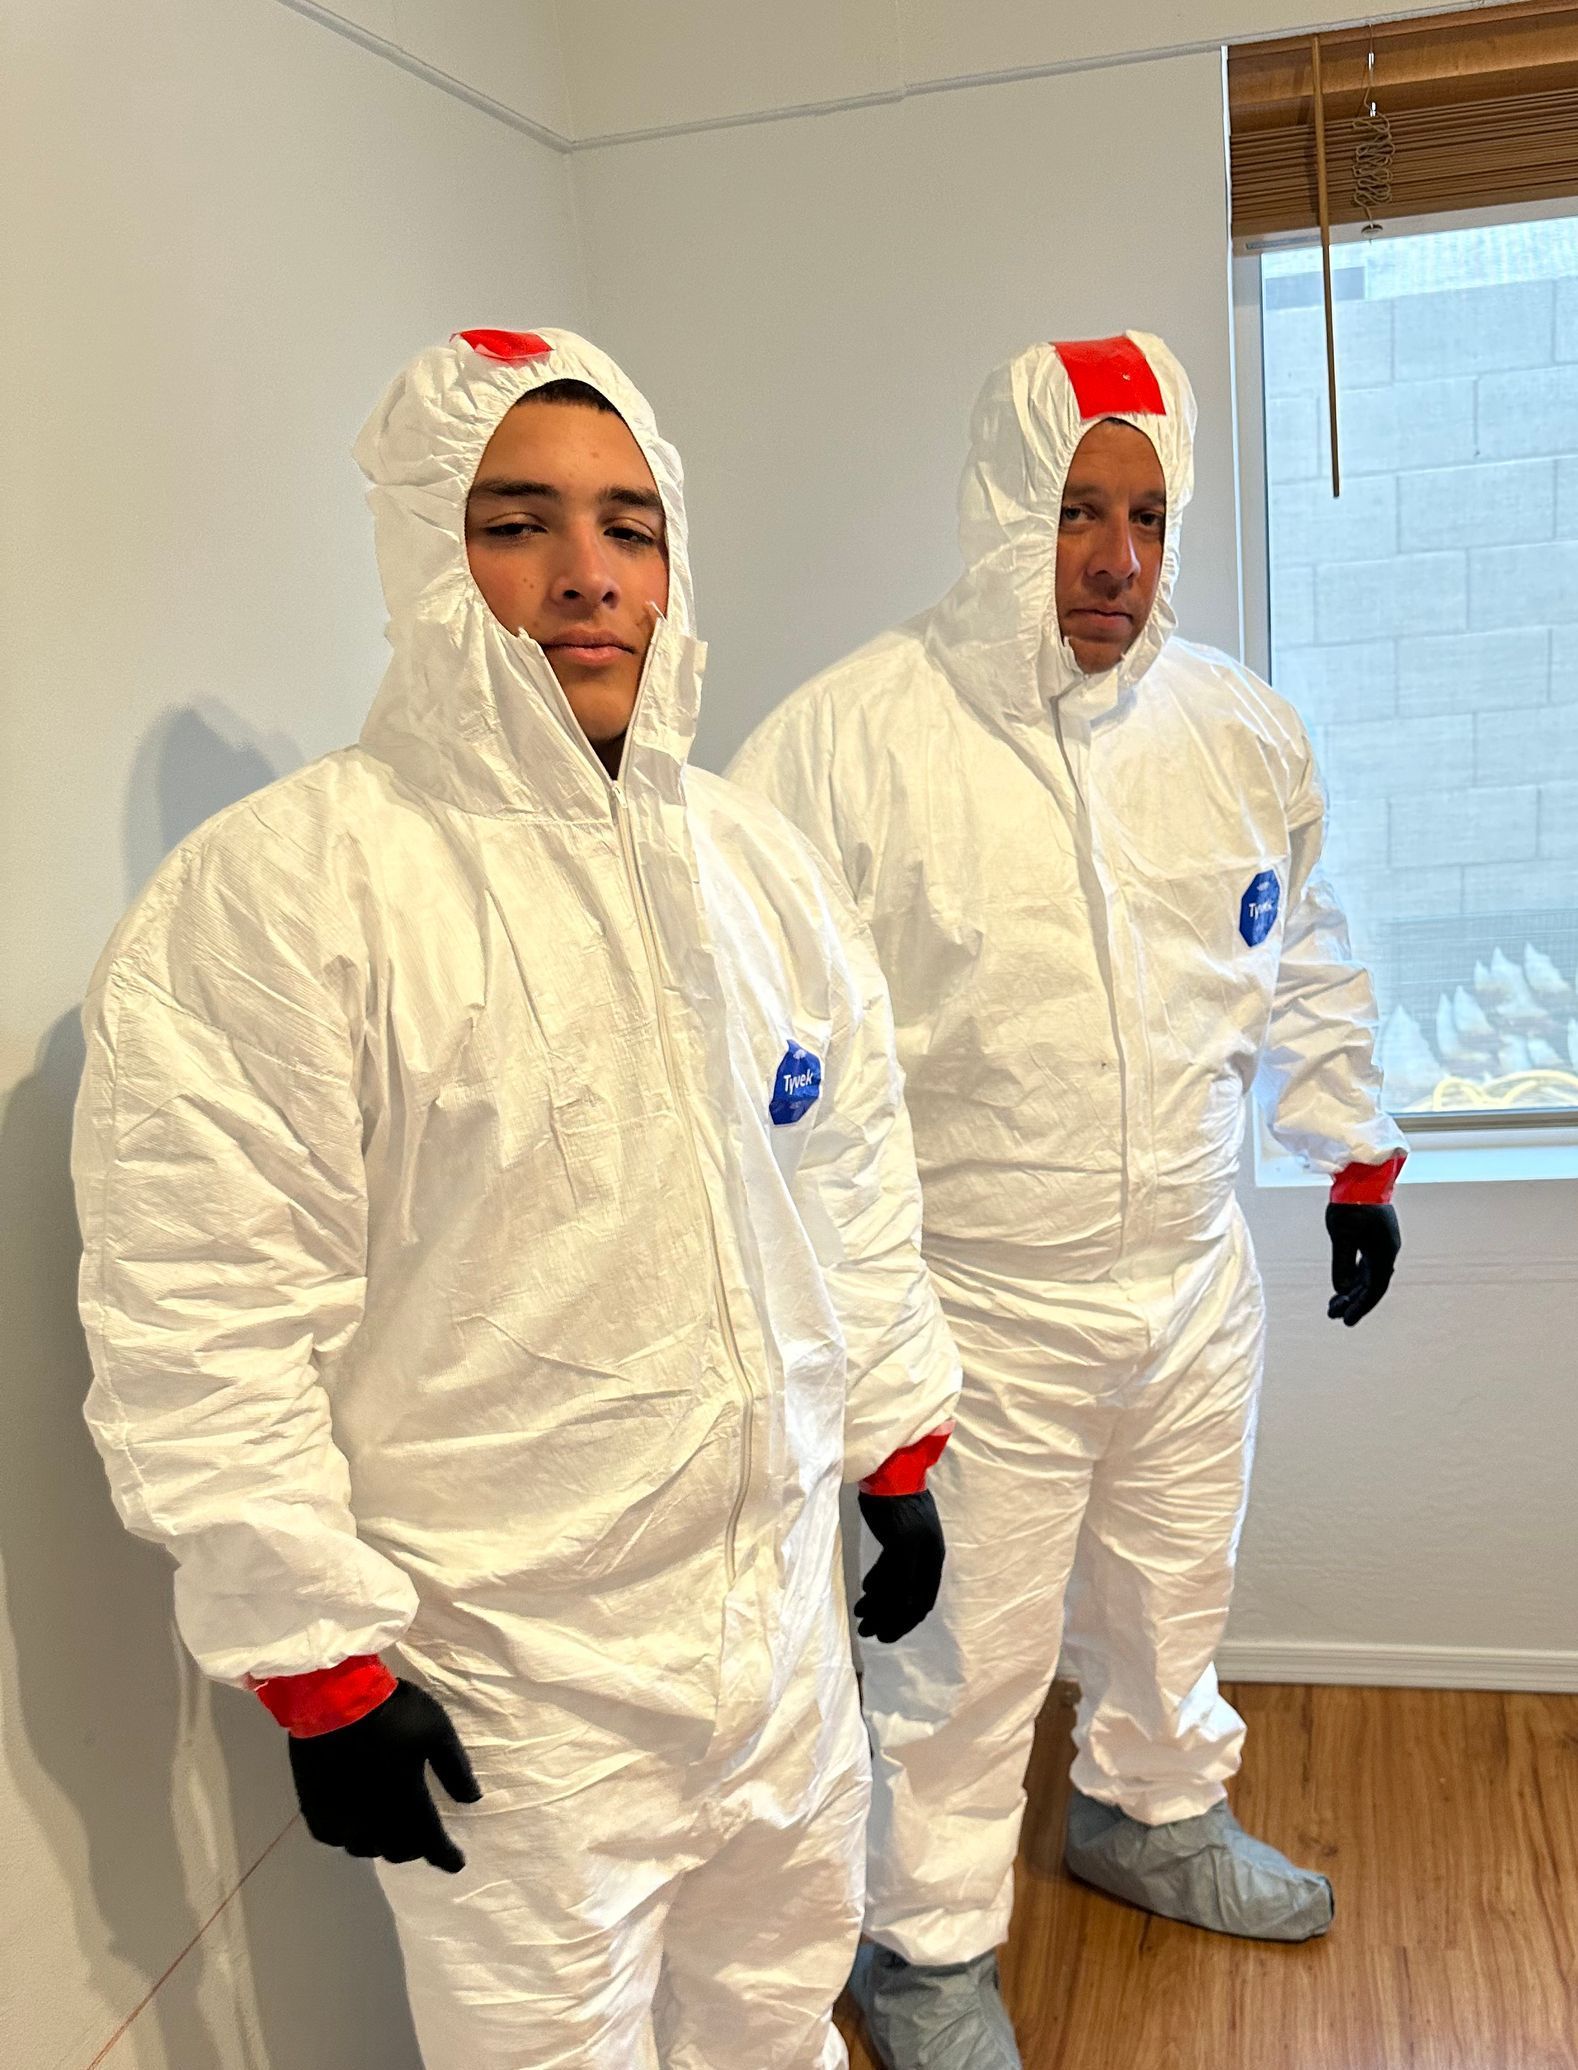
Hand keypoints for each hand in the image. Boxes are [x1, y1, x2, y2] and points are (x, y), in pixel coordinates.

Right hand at [287, 1679, 480, 1872]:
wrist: (333, 1699)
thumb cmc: (392, 1711)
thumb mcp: (437, 1731)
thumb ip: (455, 1769)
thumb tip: (472, 1799)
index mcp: (407, 1803)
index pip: (431, 1843)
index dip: (446, 1856)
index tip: (457, 1863)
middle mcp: (374, 1821)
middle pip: (399, 1850)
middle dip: (416, 1847)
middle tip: (423, 1837)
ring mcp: (341, 1819)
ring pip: (367, 1848)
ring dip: (383, 1843)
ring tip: (390, 1829)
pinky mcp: (315, 1811)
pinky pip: (337, 1839)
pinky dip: (352, 1836)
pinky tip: (356, 1822)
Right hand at [854, 1490, 944, 1643]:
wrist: (891, 1471)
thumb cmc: (895, 1499)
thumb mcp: (906, 1532)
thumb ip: (904, 1559)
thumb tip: (888, 1590)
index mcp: (934, 1553)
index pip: (925, 1599)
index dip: (906, 1620)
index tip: (889, 1630)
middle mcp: (930, 1554)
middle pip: (914, 1603)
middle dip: (893, 1623)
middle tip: (873, 1635)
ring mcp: (918, 1549)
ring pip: (900, 1594)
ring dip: (880, 1613)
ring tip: (863, 1623)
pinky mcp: (902, 1542)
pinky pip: (890, 1578)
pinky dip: (877, 1593)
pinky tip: (864, 1597)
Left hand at [1325, 1202, 1400, 1326]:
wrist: (1362, 1174)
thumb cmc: (1351, 1204)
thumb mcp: (1341, 1235)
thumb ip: (1341, 1263)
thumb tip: (1340, 1288)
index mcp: (1383, 1253)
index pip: (1374, 1289)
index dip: (1360, 1307)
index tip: (1346, 1321)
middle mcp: (1387, 1251)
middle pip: (1371, 1284)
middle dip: (1353, 1302)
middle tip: (1333, 1315)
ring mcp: (1382, 1243)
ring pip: (1368, 1275)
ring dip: (1352, 1290)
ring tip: (1334, 1304)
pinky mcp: (1375, 1236)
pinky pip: (1366, 1263)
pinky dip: (1354, 1275)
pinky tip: (1342, 1284)